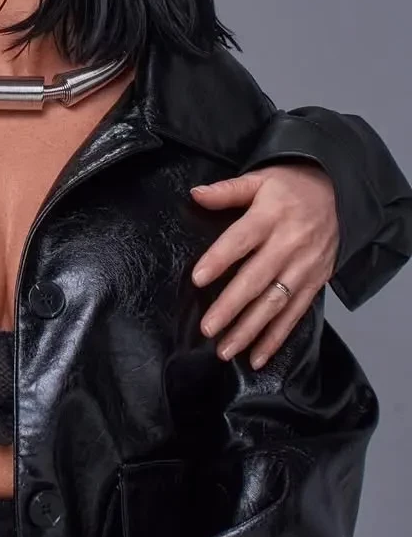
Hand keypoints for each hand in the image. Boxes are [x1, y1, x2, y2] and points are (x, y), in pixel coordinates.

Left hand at [189, 165, 337, 368]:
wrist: (340, 196)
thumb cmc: (291, 188)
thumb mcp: (260, 179)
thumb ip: (228, 190)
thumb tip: (196, 194)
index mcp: (270, 217)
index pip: (241, 240)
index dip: (219, 259)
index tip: (198, 279)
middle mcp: (289, 246)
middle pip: (256, 280)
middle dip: (231, 307)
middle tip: (208, 328)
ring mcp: (303, 269)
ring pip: (274, 304)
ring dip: (250, 330)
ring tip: (226, 349)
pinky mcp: (314, 284)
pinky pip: (294, 315)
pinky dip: (276, 338)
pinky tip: (257, 357)